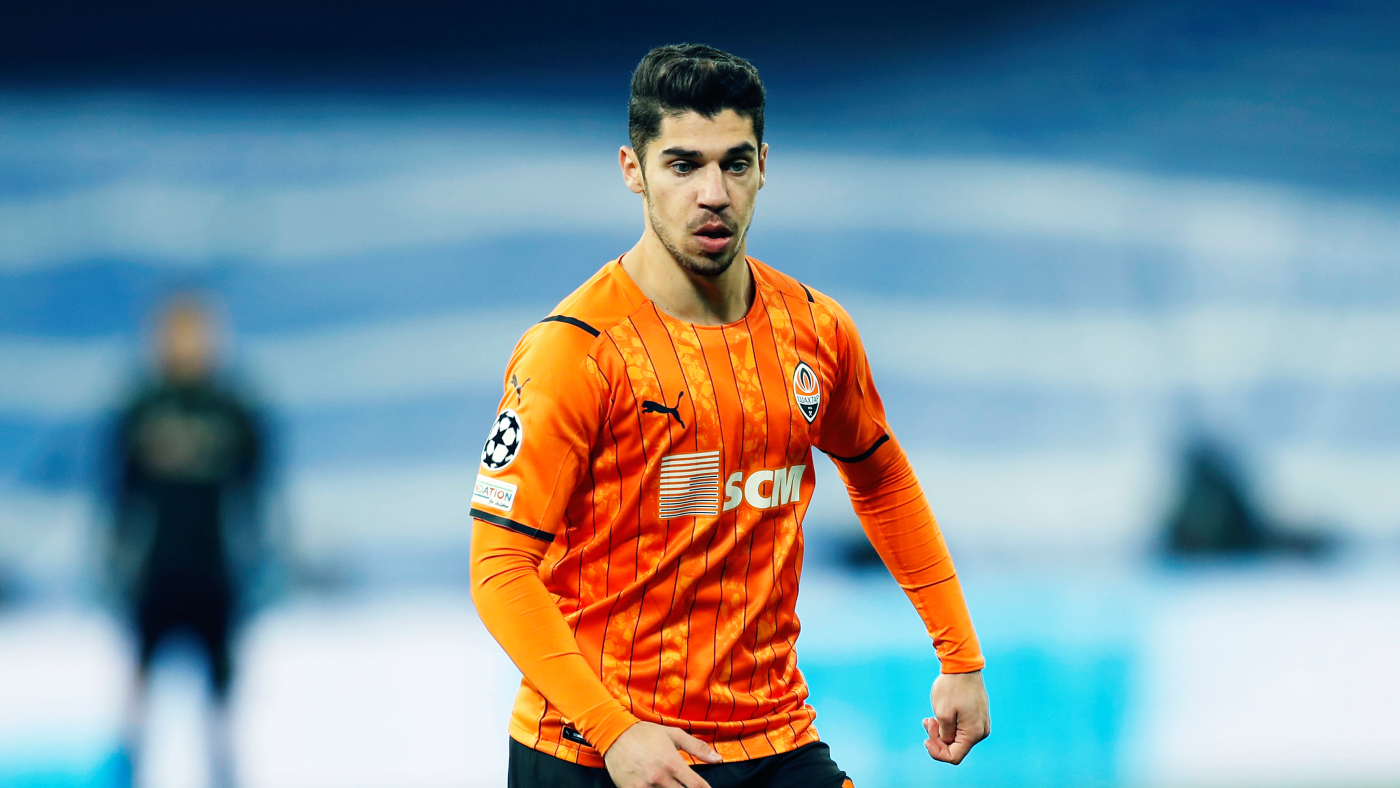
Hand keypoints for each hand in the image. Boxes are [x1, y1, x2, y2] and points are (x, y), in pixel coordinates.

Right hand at [602, 721, 722, 787]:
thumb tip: (718, 759)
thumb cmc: (646, 734)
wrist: (614, 734)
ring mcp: (644, 787)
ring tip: (672, 786)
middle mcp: (660, 778)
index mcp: (672, 763)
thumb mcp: (674, 735)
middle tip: (686, 786)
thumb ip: (697, 748)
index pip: (696, 785)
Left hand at [923, 670, 989, 764]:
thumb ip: (944, 734)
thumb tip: (947, 742)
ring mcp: (980, 723)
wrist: (963, 666)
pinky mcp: (977, 715)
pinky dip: (948, 724)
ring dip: (941, 731)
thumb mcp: (942, 713)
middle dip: (937, 738)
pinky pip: (961, 728)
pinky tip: (937, 715)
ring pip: (957, 738)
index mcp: (973, 733)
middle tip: (927, 720)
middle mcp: (981, 731)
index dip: (937, 752)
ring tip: (929, 717)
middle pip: (955, 747)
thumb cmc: (951, 687)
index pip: (954, 757)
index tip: (925, 739)